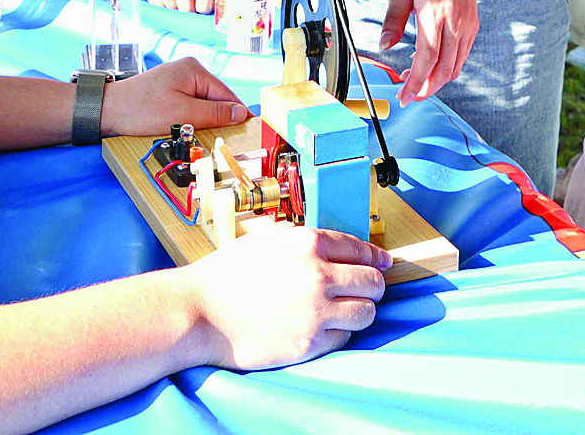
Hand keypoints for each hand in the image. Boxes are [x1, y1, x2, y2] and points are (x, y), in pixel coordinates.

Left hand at [98, 56, 249, 137]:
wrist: (106, 111)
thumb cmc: (140, 109)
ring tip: (201, 135)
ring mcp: (177, 80)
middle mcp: (188, 70)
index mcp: (194, 70)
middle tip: (222, 140)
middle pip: (215, 98)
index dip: (237, 114)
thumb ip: (215, 113)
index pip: (226, 94)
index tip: (249, 131)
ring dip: (203, 120)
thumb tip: (241, 113)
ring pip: (202, 104)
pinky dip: (191, 118)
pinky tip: (187, 129)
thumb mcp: (183, 114)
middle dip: (218, 118)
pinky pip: (189, 105)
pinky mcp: (168, 91)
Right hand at [184, 226, 389, 369]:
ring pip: (367, 312)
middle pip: (373, 282)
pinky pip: (344, 337)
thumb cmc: (227, 274)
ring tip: (348, 310)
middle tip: (369, 289)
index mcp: (308, 244)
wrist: (200, 312)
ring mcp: (315, 312)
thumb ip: (305, 242)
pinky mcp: (308, 343)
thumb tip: (338, 249)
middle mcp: (317, 276)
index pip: (360, 248)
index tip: (384, 263)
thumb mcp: (268, 240)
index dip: (376, 257)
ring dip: (362, 310)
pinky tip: (323, 326)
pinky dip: (339, 331)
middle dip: (374, 285)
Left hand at [382, 0, 479, 102]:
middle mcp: (455, 22)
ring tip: (416, 79)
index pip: (427, 59)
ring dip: (436, 80)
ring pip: (455, 67)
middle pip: (444, 70)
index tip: (404, 97)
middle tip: (409, 95)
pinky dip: (447, 67)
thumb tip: (384, 46)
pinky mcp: (472, 25)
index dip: (416, 82)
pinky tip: (431, 64)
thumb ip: (392, 19)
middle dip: (426, 89)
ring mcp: (467, 25)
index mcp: (434, 13)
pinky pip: (461, 56)